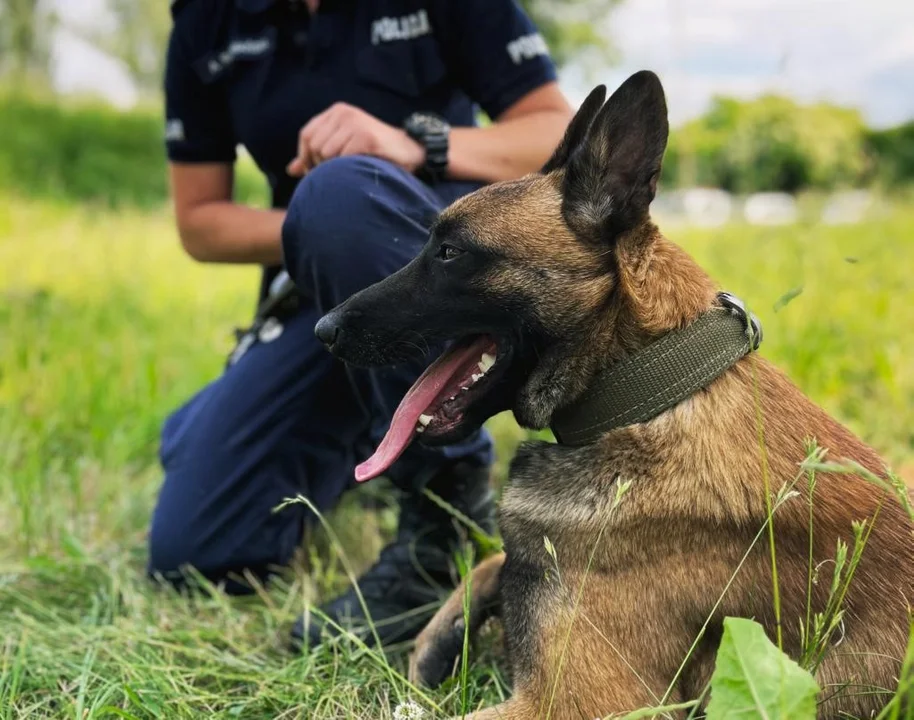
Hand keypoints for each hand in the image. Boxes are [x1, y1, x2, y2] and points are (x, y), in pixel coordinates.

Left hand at [286, 102, 424, 176]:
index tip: (317, 172)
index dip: (307, 157)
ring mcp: (355, 123)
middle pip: (314, 146)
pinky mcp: (366, 137)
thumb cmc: (376, 152)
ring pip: (326, 153)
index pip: (306, 135)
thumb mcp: (343, 148)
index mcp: (336, 112)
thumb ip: (316, 156)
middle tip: (336, 175)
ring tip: (350, 171)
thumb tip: (291, 170)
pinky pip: (343, 158)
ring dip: (335, 168)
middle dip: (320, 165)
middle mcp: (343, 113)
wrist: (411, 150)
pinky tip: (360, 169)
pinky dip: (348, 168)